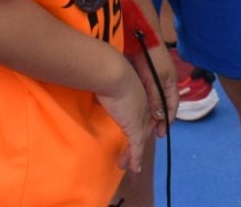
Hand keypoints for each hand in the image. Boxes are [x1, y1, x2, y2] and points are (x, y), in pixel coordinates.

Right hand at [98, 52, 154, 173]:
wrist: (113, 74)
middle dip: (136, 142)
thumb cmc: (106, 73)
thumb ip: (106, 91)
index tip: (129, 130)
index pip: (140, 112)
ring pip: (139, 140)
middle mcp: (143, 106)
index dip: (136, 123)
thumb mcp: (107, 83)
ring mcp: (140, 117)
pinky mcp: (135, 127)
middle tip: (129, 152)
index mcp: (138, 93)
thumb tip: (96, 94)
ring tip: (126, 164)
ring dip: (132, 154)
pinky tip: (134, 168)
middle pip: (142, 128)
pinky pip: (137, 147)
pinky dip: (135, 158)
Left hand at [128, 40, 177, 138]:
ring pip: (154, 99)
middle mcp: (164, 81)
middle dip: (158, 118)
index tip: (161, 133)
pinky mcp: (144, 73)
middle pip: (163, 104)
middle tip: (151, 132)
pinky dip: (144, 102)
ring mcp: (154, 77)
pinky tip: (136, 108)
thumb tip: (158, 116)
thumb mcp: (155, 80)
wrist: (140, 36)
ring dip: (150, 111)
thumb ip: (156, 98)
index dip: (168, 119)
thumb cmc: (151, 58)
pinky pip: (146, 93)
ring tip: (143, 124)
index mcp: (171, 82)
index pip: (172, 105)